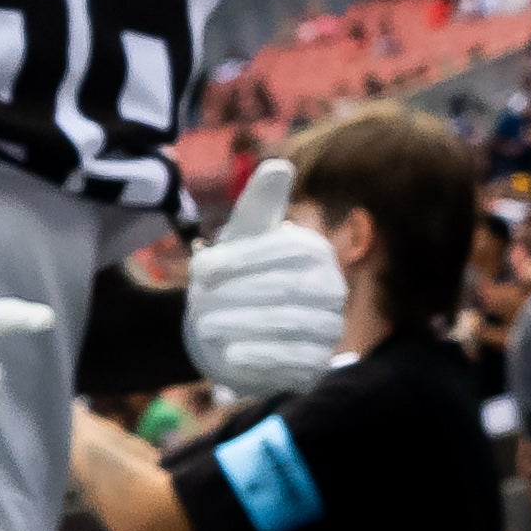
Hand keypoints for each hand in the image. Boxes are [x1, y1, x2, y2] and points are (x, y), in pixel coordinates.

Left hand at [181, 161, 346, 402]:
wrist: (227, 325)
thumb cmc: (236, 272)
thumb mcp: (239, 237)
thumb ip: (257, 204)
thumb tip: (279, 165)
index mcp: (314, 252)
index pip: (285, 251)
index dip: (241, 260)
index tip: (201, 270)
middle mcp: (332, 290)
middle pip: (287, 288)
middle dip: (238, 294)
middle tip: (198, 303)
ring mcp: (329, 329)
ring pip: (290, 324)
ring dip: (243, 325)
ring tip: (205, 328)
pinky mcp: (318, 365)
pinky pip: (295, 361)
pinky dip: (261, 357)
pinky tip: (231, 355)